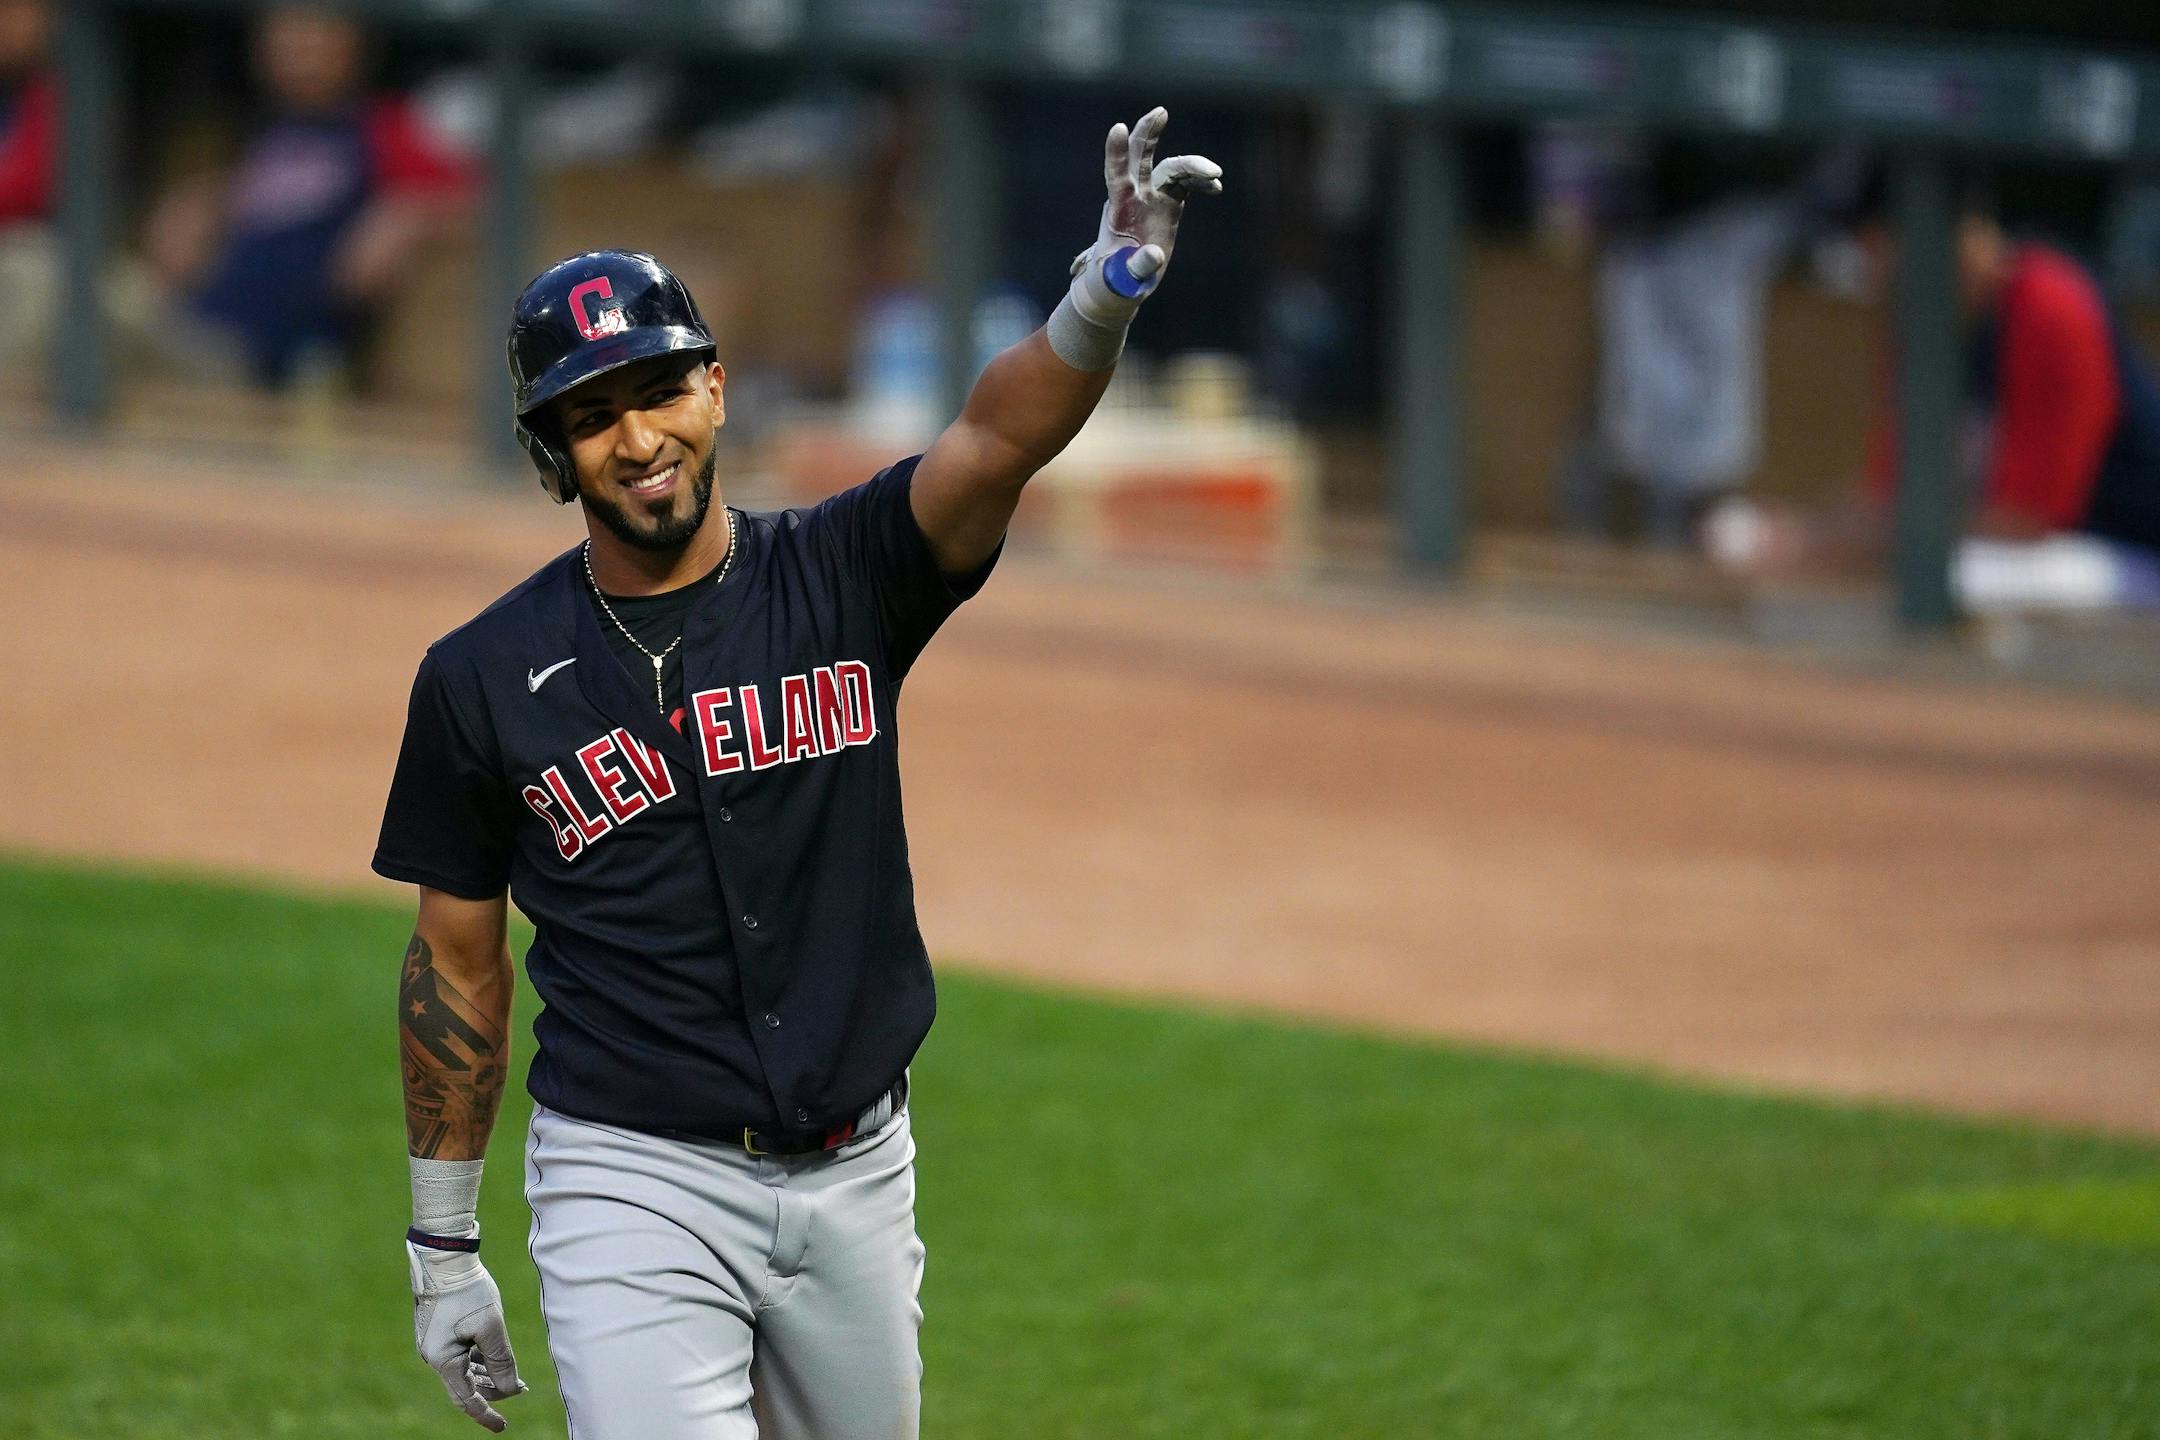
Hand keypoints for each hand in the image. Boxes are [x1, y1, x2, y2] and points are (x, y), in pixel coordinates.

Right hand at [409, 1242, 528, 1431]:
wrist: (443, 1258)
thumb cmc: (468, 1291)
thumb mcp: (491, 1327)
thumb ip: (502, 1361)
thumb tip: (511, 1390)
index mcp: (443, 1360)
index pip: (467, 1399)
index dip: (487, 1414)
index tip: (502, 1427)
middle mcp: (434, 1357)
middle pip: (466, 1387)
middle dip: (493, 1392)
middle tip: (521, 1390)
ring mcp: (434, 1344)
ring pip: (464, 1371)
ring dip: (488, 1375)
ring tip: (514, 1377)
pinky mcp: (438, 1332)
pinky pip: (460, 1356)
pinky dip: (478, 1360)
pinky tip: (494, 1358)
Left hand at [1072, 106, 1223, 292]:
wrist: (1121, 283)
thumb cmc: (1113, 282)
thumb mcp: (1120, 280)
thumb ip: (1135, 268)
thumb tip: (1155, 254)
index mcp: (1118, 209)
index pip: (1116, 175)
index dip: (1117, 152)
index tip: (1119, 128)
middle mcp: (1135, 197)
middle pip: (1141, 156)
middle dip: (1149, 133)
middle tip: (1160, 112)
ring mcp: (1153, 198)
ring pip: (1172, 169)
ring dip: (1193, 166)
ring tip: (1215, 176)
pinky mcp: (1169, 205)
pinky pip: (1187, 184)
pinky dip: (1201, 182)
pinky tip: (1215, 188)